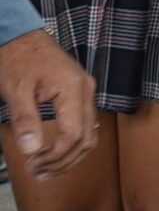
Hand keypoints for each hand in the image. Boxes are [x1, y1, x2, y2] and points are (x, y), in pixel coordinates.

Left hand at [0, 26, 98, 179]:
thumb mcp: (16, 90)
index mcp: (73, 89)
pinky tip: (57, 153)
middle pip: (87, 138)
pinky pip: (85, 125)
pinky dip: (73, 143)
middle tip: (39, 173)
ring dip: (70, 156)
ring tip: (46, 169)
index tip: (35, 165)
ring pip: (90, 135)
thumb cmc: (18, 58)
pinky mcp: (81, 94)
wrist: (22, 37)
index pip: (73, 134)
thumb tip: (31, 149)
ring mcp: (87, 92)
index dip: (56, 155)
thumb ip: (25, 120)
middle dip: (64, 161)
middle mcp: (86, 91)